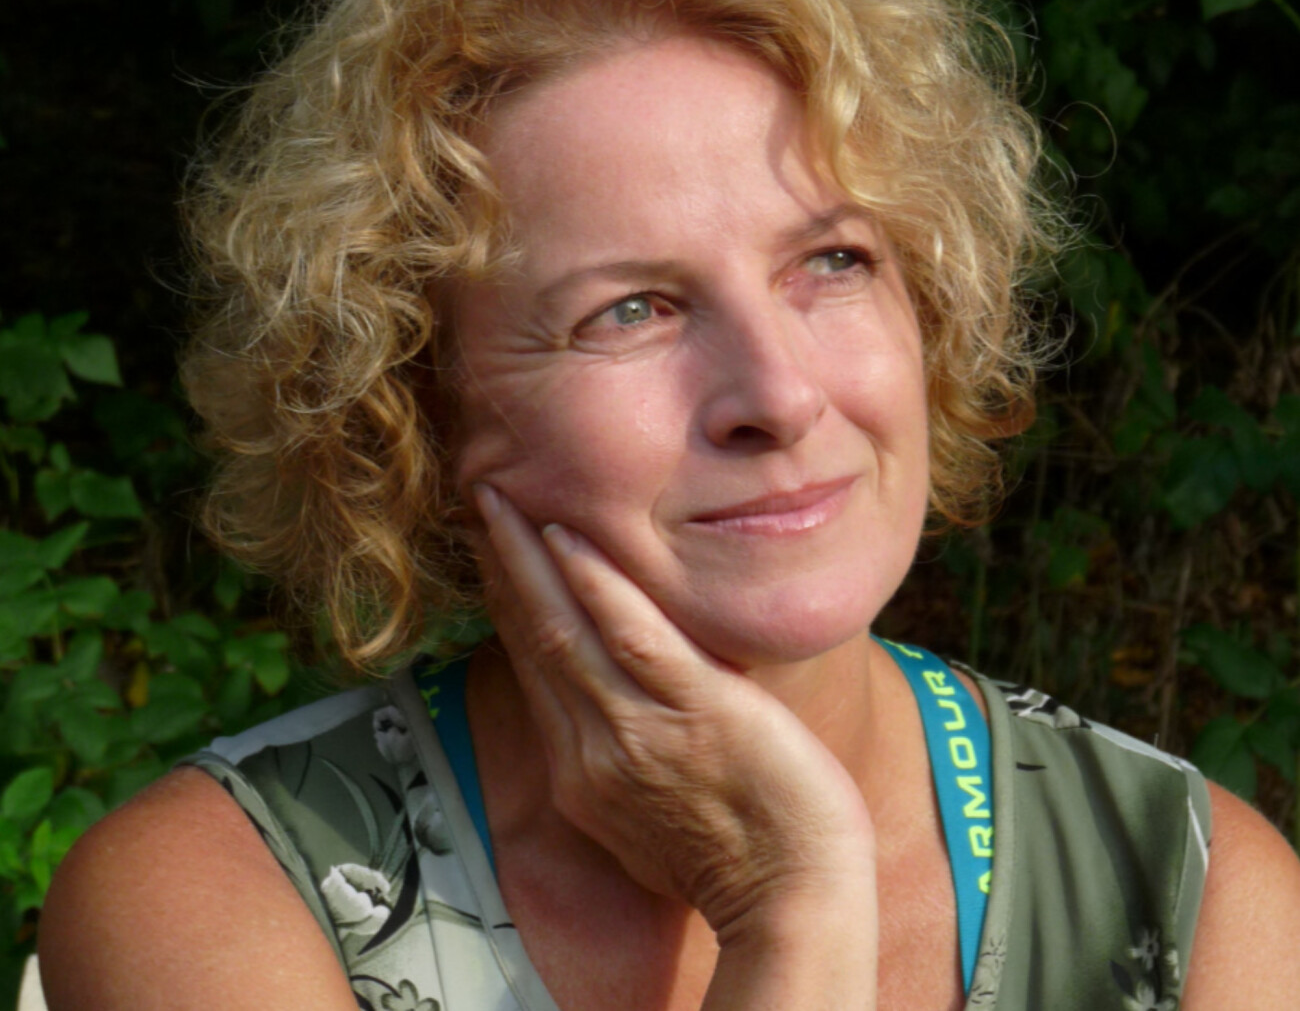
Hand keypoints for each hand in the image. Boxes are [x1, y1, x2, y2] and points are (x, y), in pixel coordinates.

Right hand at [473, 482, 877, 942]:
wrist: (793, 900)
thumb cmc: (738, 858)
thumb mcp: (648, 818)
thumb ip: (621, 759)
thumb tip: (615, 711)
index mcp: (581, 772)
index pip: (533, 667)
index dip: (508, 602)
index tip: (493, 549)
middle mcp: (590, 748)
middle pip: (533, 638)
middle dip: (502, 564)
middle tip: (480, 499)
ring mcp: (638, 728)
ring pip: (563, 628)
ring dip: (527, 557)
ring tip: (502, 498)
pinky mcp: (696, 710)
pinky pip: (633, 638)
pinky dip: (595, 586)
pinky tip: (568, 540)